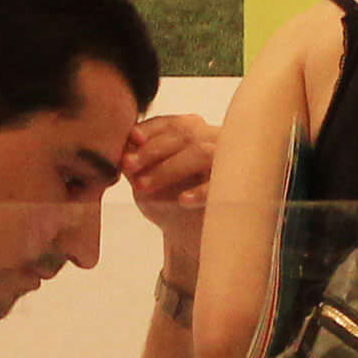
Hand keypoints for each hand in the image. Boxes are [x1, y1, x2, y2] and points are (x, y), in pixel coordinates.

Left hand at [121, 111, 217, 280]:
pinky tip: (183, 200)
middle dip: (152, 150)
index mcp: (193, 132)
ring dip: (169, 168)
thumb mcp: (146, 178)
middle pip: (184, 135)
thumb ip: (134, 161)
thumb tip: (120, 146)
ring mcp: (228, 162)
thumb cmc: (167, 199)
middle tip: (128, 165)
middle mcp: (213, 140)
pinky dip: (201, 190)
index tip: (132, 138)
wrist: (191, 234)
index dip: (151, 128)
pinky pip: (220, 184)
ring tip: (142, 187)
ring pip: (201, 153)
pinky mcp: (237, 187)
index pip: (171, 123)